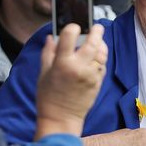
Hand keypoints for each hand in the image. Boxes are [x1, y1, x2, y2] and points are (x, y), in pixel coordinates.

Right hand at [34, 24, 107, 138]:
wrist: (61, 118)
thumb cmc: (48, 97)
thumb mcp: (43, 73)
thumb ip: (48, 52)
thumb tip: (51, 37)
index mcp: (62, 63)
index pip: (70, 35)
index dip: (73, 27)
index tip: (73, 27)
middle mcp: (79, 67)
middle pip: (93, 41)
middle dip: (96, 31)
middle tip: (96, 26)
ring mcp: (91, 74)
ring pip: (102, 53)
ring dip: (100, 44)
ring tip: (96, 41)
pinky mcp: (98, 82)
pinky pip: (103, 65)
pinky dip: (100, 58)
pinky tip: (94, 57)